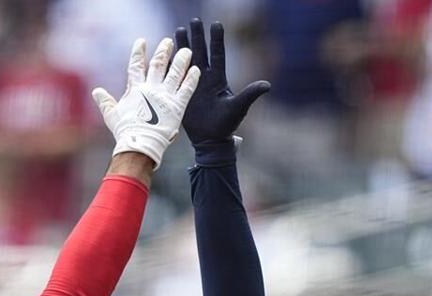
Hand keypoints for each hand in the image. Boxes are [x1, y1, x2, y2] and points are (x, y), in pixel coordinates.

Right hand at [92, 38, 199, 168]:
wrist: (139, 143)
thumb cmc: (124, 131)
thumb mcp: (111, 115)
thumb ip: (105, 101)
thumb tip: (96, 91)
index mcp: (136, 89)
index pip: (136, 65)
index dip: (138, 52)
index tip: (141, 41)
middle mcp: (151, 88)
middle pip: (158, 64)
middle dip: (163, 51)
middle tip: (169, 41)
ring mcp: (165, 96)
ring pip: (175, 73)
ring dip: (181, 60)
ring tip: (186, 50)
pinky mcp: (177, 106)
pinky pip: (187, 89)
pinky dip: (192, 79)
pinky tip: (196, 70)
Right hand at [173, 19, 269, 148]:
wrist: (210, 140)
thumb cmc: (226, 125)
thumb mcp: (239, 108)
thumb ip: (250, 94)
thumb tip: (267, 85)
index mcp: (218, 79)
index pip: (217, 55)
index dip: (216, 40)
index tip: (215, 24)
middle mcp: (205, 78)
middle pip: (200, 52)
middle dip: (197, 36)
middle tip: (193, 20)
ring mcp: (192, 85)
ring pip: (186, 61)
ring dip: (182, 46)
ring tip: (178, 30)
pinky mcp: (182, 93)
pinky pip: (175, 76)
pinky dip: (170, 65)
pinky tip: (165, 55)